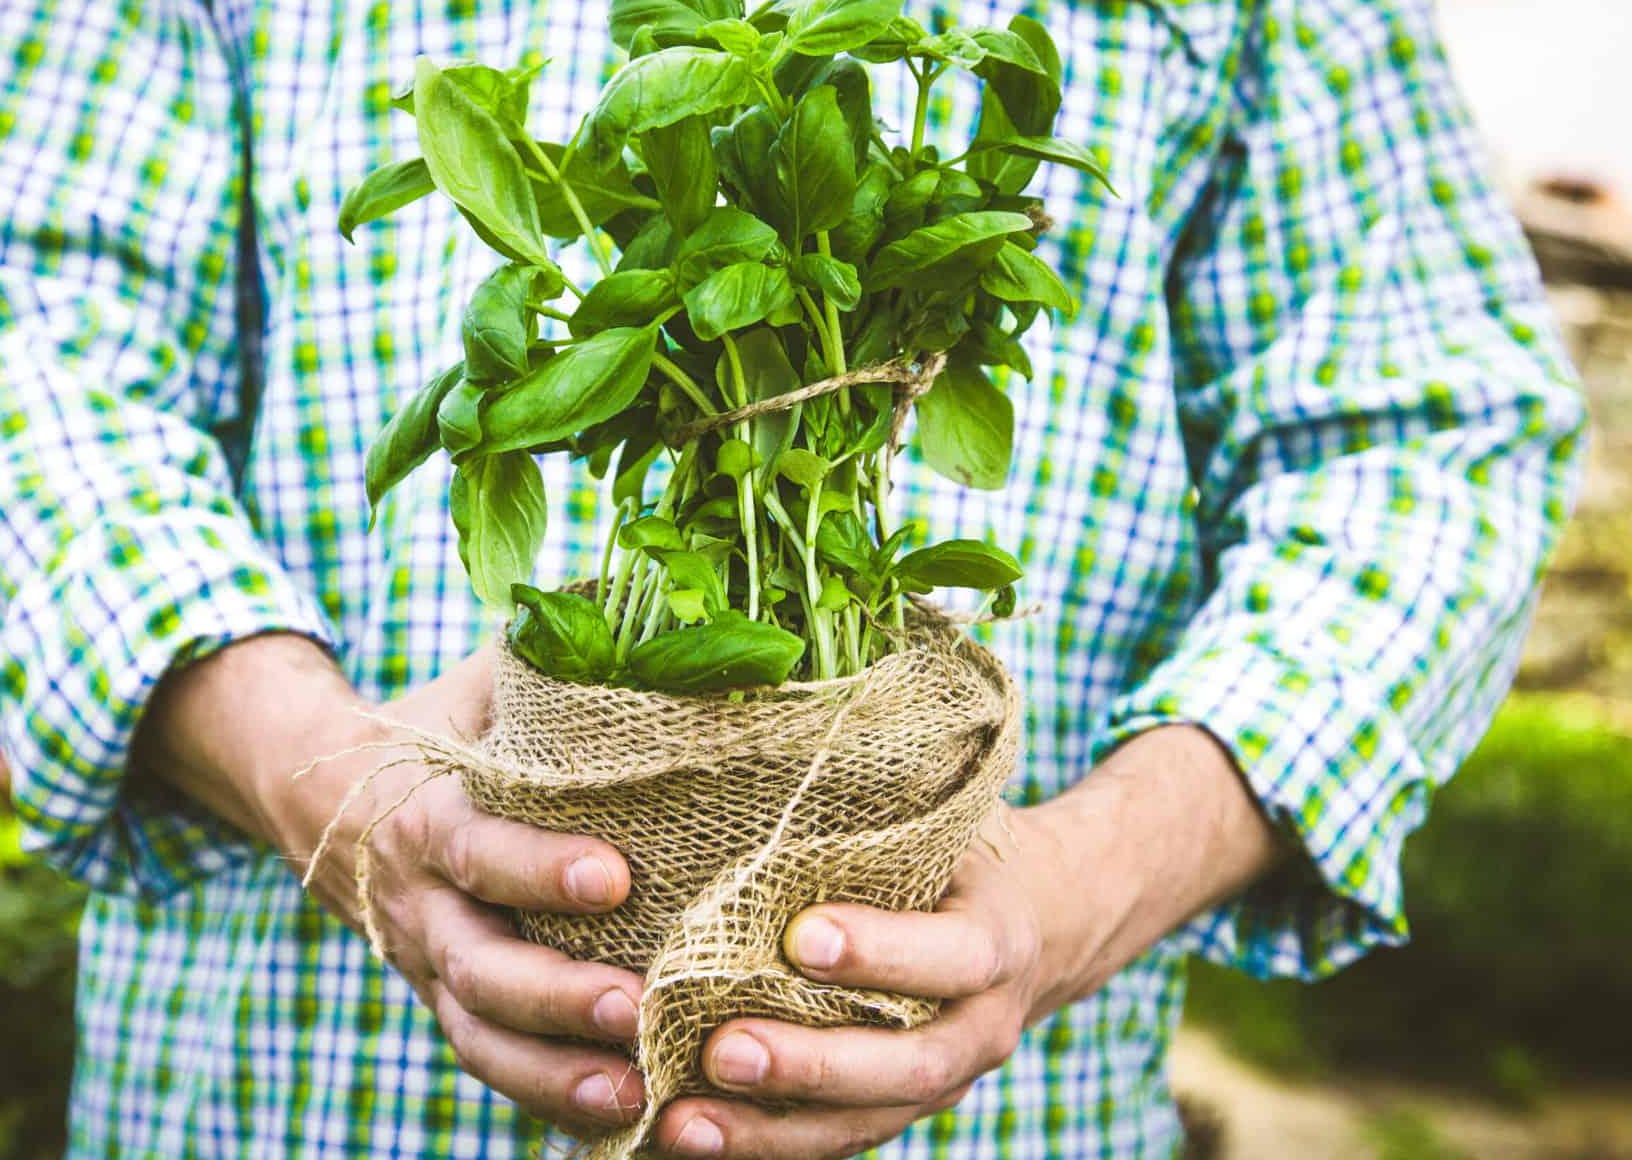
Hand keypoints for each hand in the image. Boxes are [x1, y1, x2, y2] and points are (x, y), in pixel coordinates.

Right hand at [138, 636, 648, 1135]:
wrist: (323, 795)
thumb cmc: (437, 725)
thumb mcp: (477, 683)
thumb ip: (546, 652)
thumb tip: (642, 600)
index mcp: (425, 817)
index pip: (476, 850)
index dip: (538, 868)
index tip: (615, 873)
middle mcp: (420, 906)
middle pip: (476, 969)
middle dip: (555, 997)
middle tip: (638, 1009)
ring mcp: (429, 966)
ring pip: (478, 1039)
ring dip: (554, 1074)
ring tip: (638, 1094)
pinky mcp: (448, 1006)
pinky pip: (488, 1066)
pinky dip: (546, 1103)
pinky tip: (621, 1122)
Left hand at [648, 725, 1283, 1158]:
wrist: (1051, 919)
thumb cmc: (967, 837)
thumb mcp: (956, 797)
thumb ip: (902, 755)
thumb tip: (848, 624)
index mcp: (994, 933)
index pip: (948, 954)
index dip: (881, 949)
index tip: (800, 932)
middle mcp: (977, 1019)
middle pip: (905, 1063)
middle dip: (812, 1061)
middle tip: (719, 1044)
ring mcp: (939, 1072)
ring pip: (865, 1120)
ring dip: (772, 1130)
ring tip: (680, 1122)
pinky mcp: (896, 1103)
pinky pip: (836, 1141)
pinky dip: (767, 1148)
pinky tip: (680, 1140)